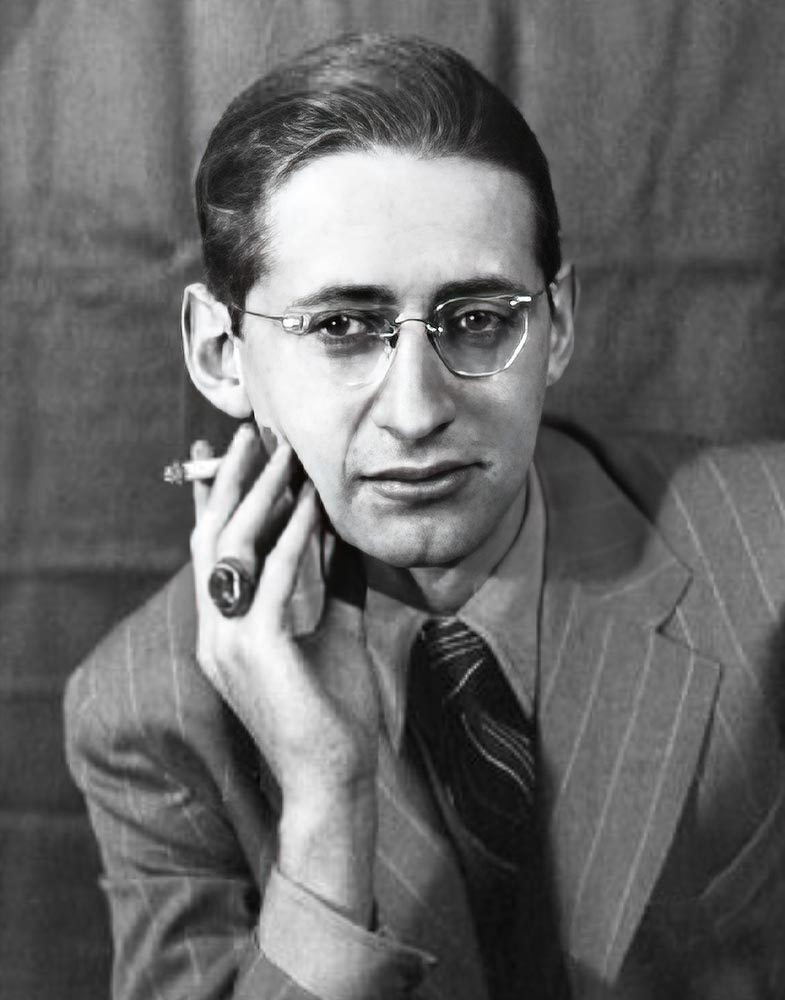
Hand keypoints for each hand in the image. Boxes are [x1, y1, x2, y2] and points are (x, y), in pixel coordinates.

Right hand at [190, 424, 379, 920]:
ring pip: (235, 547)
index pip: (213, 553)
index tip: (223, 457)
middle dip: (230, 482)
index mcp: (225, 632)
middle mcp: (215, 632)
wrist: (332, 780)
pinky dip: (293, 535)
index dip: (214, 501)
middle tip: (250, 434)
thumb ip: (331, 587)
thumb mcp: (332, 634)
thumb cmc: (333, 712)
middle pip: (213, 537)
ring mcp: (227, 642)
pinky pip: (274, 576)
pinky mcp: (256, 650)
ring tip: (283, 452)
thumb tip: (343, 536)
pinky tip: (311, 505)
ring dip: (261, 495)